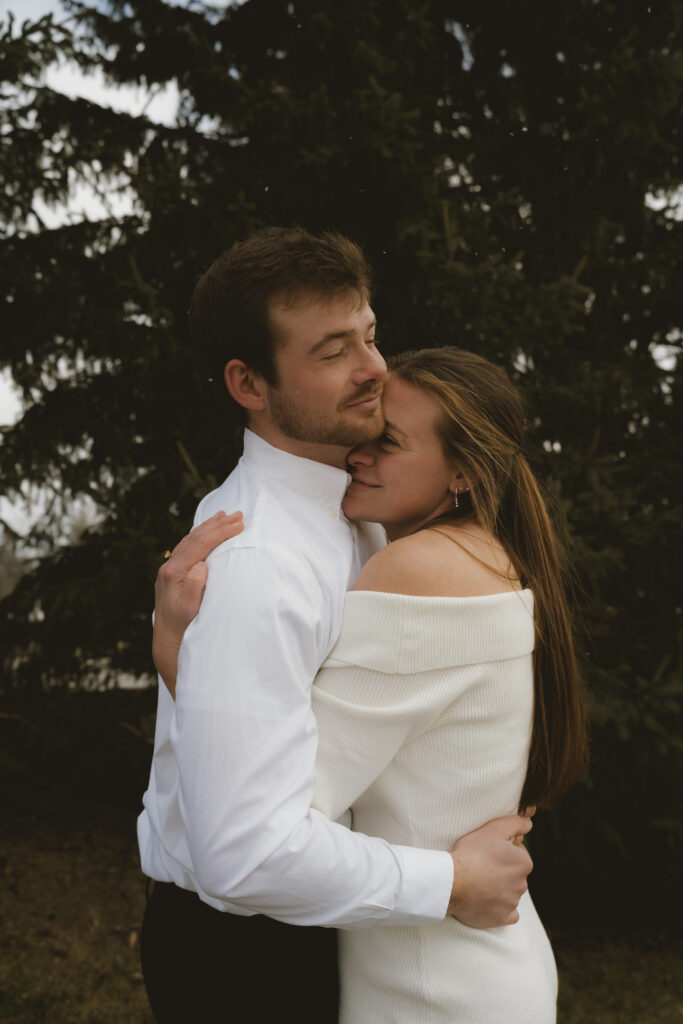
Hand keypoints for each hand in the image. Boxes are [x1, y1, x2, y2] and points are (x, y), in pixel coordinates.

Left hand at [152, 511, 243, 696]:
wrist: (168, 644)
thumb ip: (194, 585)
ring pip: (190, 541)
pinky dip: (200, 538)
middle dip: (217, 525)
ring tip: (223, 516)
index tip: (239, 523)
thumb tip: (200, 564)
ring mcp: (169, 571)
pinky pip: (187, 549)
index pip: (200, 544)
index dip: (221, 532)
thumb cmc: (183, 629)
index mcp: (173, 572)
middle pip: (195, 538)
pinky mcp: (172, 576)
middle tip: (237, 514)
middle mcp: (168, 568)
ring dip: (208, 528)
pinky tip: (206, 534)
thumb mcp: (190, 610)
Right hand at [447, 810, 534, 927]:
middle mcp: (522, 884)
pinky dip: (500, 908)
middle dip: (502, 869)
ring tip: (478, 881)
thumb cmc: (471, 853)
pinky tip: (488, 900)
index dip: (502, 849)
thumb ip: (515, 823)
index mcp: (523, 863)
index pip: (518, 853)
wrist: (452, 882)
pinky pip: (508, 913)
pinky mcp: (502, 918)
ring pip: (510, 892)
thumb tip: (529, 822)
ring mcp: (512, 903)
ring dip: (499, 887)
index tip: (487, 850)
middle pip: (514, 873)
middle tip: (481, 864)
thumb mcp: (493, 829)